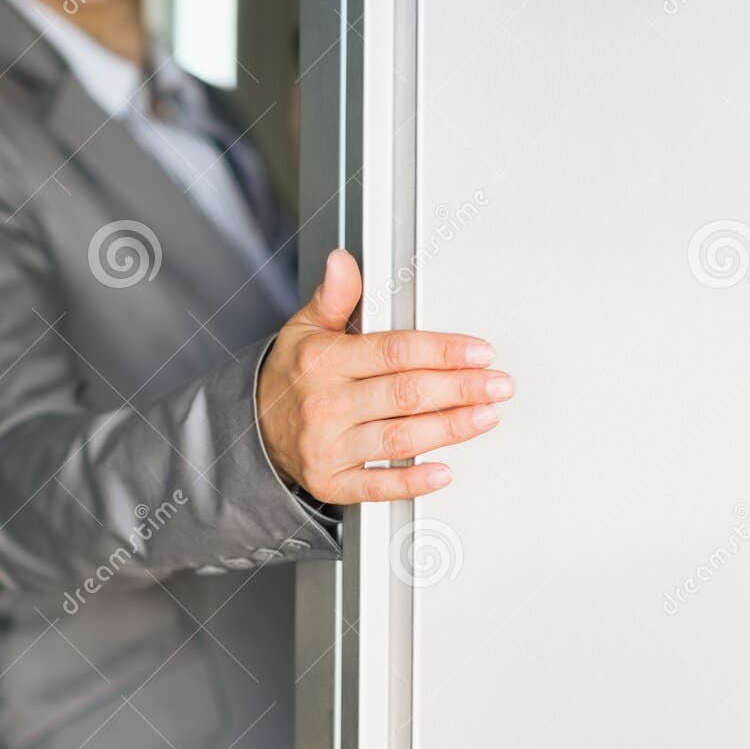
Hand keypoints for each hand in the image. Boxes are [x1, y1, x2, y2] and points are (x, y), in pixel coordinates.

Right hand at [256, 249, 510, 502]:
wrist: (252, 429)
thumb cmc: (293, 376)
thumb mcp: (305, 328)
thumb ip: (334, 298)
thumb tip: (342, 262)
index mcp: (323, 361)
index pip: (394, 352)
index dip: (442, 351)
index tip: (479, 352)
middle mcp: (325, 404)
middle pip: (405, 394)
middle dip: (459, 389)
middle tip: (497, 385)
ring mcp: (327, 447)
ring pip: (398, 438)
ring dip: (449, 429)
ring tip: (486, 417)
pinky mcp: (331, 482)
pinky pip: (376, 486)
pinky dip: (411, 482)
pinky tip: (444, 472)